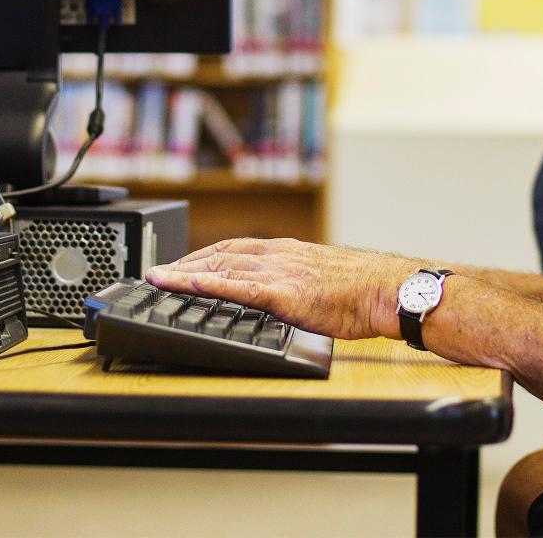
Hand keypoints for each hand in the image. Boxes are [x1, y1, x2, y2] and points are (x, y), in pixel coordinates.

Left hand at [145, 238, 417, 339]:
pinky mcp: (283, 293)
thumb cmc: (362, 290)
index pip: (233, 248)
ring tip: (159, 279)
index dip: (202, 256)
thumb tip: (285, 294)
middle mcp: (277, 255)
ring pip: (221, 267)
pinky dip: (209, 283)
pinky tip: (187, 284)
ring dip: (185, 272)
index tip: (180, 264)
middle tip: (157, 273)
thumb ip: (297, 281)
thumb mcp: (321, 277)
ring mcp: (279, 272)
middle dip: (184, 263)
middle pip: (219, 254)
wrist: (385, 290)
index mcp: (286, 252)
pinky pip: (238, 287)